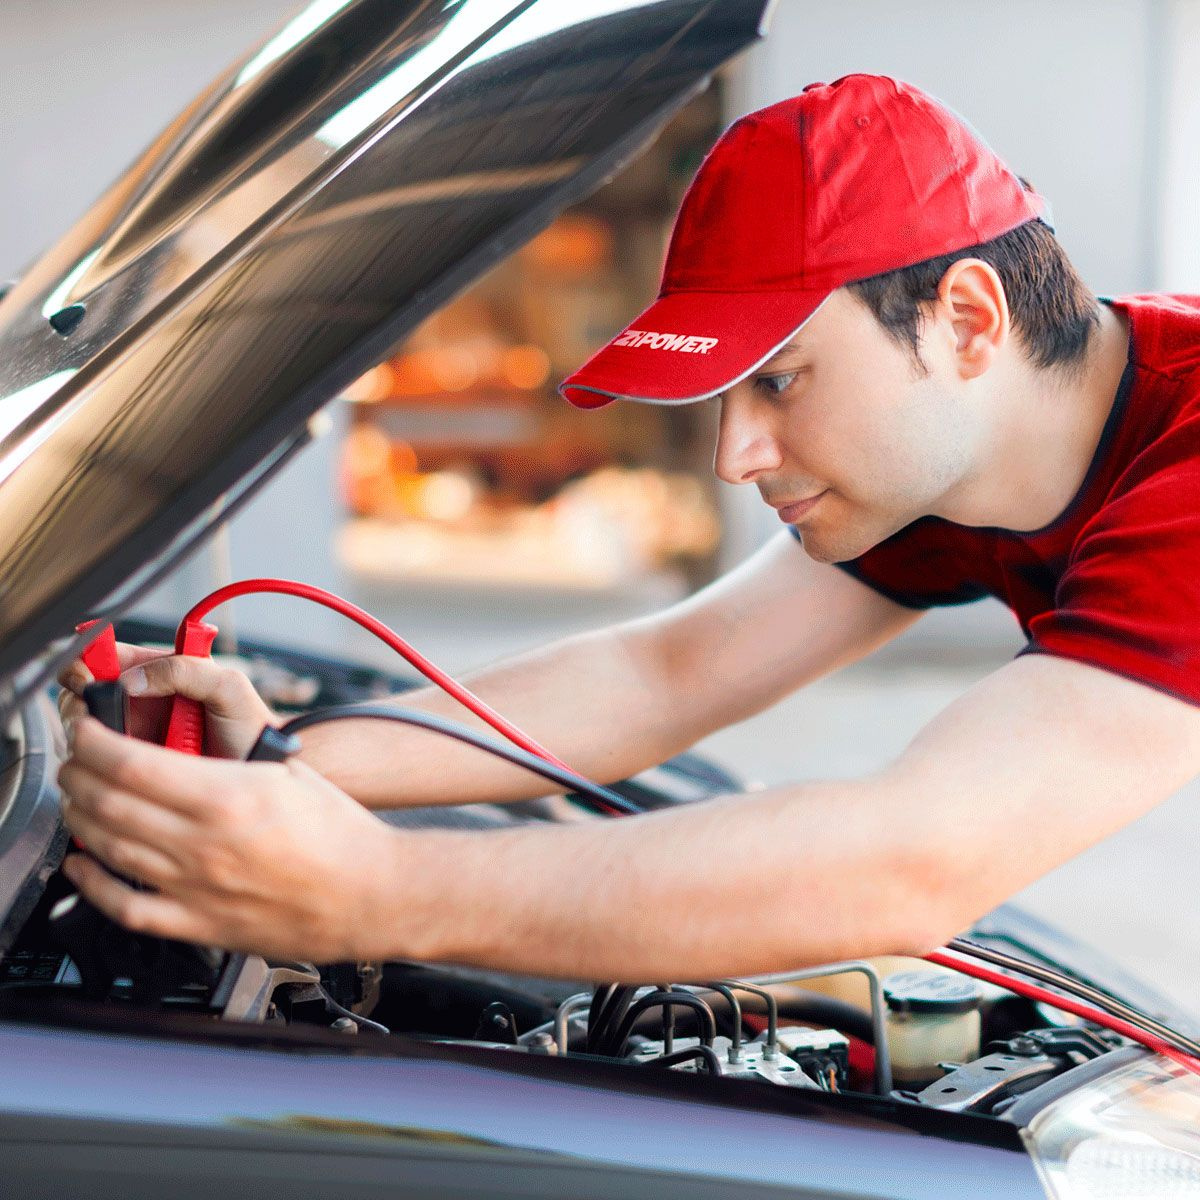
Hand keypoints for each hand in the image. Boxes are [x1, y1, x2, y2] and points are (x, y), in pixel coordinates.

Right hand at [57, 641, 277, 759]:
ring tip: (116, 745)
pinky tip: (117, 767)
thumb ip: (187, 669)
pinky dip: (98, 763)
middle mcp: (140, 702)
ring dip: (88, 736)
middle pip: (84, 695)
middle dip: (80, 704)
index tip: (85, 679)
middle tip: (93, 719)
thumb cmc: (251, 725)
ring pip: (86, 731)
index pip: (106, 658)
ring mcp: (134, 735)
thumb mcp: (228, 687)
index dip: (86, 664)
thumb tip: (132, 678)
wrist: (263, 769)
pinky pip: (100, 762)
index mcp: (159, 672)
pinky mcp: (133, 764)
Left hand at [57, 717, 407, 961]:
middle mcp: (204, 842)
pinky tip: (83, 863)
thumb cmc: (341, 834)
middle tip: (77, 758)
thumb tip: (181, 744)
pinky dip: (91, 882)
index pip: (129, 762)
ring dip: (80, 815)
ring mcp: (196, 887)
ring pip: (107, 847)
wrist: (372, 893)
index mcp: (228, 795)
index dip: (93, 742)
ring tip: (79, 797)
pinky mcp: (199, 923)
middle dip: (78, 773)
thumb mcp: (286, 771)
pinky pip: (124, 906)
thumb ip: (228, 760)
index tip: (87, 730)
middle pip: (107, 801)